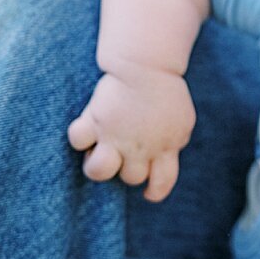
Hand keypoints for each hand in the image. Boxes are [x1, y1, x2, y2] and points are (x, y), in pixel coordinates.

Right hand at [67, 67, 194, 201]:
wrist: (147, 66)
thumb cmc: (166, 91)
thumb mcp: (182, 121)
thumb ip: (174, 143)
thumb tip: (165, 156)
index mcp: (165, 148)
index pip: (162, 183)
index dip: (155, 191)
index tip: (148, 192)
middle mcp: (139, 148)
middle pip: (130, 178)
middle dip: (126, 169)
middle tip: (123, 152)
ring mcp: (115, 136)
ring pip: (98, 171)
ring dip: (97, 166)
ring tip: (100, 153)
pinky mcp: (95, 120)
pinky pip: (77, 140)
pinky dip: (79, 137)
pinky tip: (86, 130)